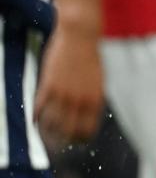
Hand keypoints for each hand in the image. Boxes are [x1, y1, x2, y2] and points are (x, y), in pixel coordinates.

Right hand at [35, 25, 103, 144]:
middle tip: (58, 142)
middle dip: (63, 139)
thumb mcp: (98, 79)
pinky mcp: (48, 85)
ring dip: (47, 131)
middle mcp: (80, 100)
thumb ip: (92, 98)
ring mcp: (63, 93)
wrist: (81, 36)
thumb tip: (88, 113)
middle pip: (69, 131)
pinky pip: (39, 108)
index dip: (81, 138)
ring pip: (52, 123)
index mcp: (95, 99)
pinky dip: (36, 117)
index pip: (87, 129)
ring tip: (45, 133)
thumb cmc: (91, 56)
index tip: (75, 140)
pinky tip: (35, 121)